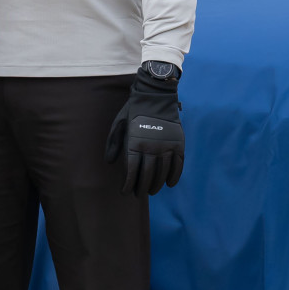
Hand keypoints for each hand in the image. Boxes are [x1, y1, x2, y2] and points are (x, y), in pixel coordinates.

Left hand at [105, 73, 184, 195]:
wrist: (155, 96)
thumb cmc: (134, 110)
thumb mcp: (119, 123)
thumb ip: (114, 143)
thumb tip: (110, 162)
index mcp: (134, 143)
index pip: (131, 170)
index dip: (128, 184)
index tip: (125, 192)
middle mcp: (151, 146)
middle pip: (147, 174)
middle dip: (142, 187)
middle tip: (139, 194)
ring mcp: (166, 145)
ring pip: (162, 172)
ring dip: (157, 184)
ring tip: (152, 191)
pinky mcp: (178, 143)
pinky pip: (178, 165)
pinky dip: (174, 176)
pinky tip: (169, 184)